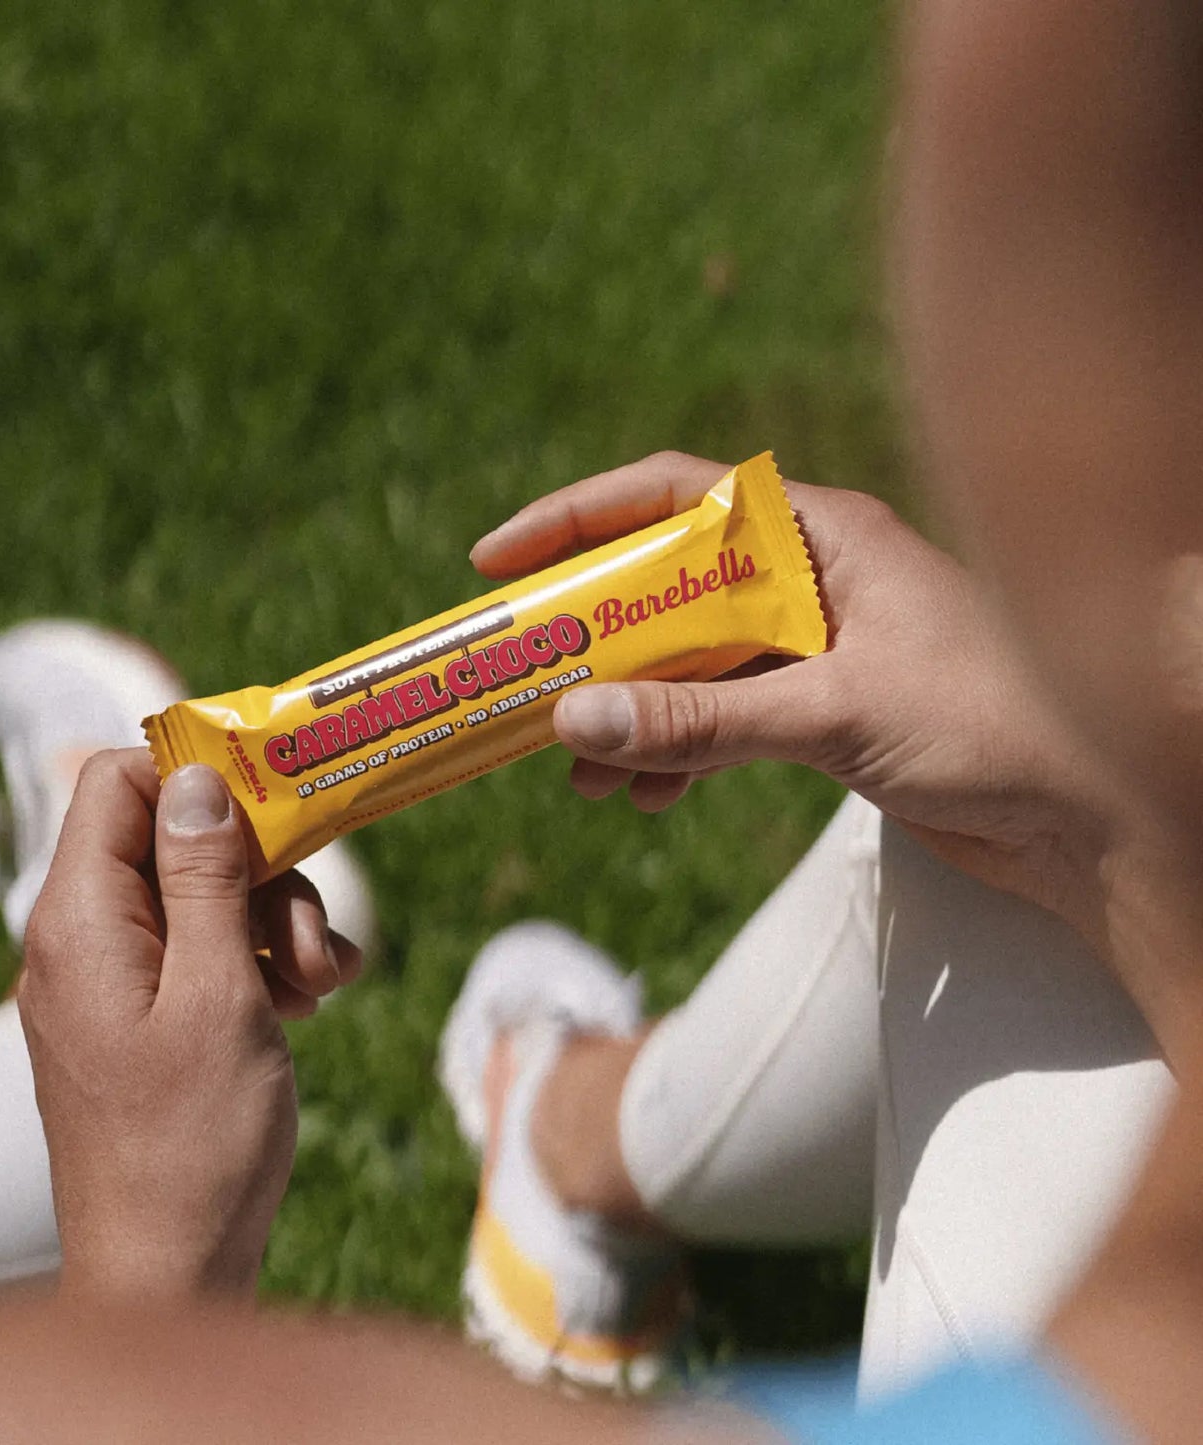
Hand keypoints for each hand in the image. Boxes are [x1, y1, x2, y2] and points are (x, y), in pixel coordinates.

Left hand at [18, 749, 359, 1296]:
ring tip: (322, 987)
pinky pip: (201, 953)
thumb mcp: (219, 994)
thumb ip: (206, 878)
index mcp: (80, 919)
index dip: (197, 777)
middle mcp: (81, 939)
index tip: (279, 802)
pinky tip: (310, 1003)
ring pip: (200, 896)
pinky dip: (259, 964)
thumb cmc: (192, 1141)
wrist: (166, 1270)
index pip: (116, 783)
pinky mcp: (139, 1016)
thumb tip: (194, 779)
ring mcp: (110, 980)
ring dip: (275, 924)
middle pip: (173, 840)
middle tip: (314, 941)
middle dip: (261, 873)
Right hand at [474, 451, 1123, 952]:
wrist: (1098, 814)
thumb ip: (701, 721)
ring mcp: (815, 648)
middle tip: (525, 684)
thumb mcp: (834, 715)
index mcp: (822, 536)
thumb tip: (574, 722)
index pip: (675, 494)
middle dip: (594, 643)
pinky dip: (678, 754)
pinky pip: (721, 720)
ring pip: (688, 665)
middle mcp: (812, 580)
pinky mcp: (821, 711)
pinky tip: (648, 797)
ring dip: (630, 716)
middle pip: (668, 586)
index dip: (578, 517)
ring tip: (582, 777)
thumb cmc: (998, 726)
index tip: (500, 559)